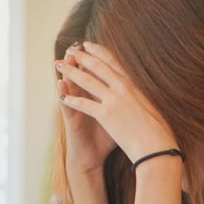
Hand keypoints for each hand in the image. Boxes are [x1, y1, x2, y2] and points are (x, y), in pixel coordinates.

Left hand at [56, 41, 177, 165]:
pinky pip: (84, 104)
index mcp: (134, 84)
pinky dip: (72, 100)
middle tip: (70, 51)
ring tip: (59, 66)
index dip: (99, 51)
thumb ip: (141, 96)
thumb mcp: (152, 106)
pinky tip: (62, 97)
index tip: (89, 45)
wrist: (157, 147)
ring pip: (87, 81)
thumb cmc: (159, 132)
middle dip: (81, 57)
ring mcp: (114, 100)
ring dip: (71, 72)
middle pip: (98, 66)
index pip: (113, 62)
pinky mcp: (106, 115)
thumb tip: (141, 93)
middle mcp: (124, 88)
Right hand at [57, 44, 115, 176]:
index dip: (98, 60)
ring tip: (66, 57)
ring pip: (70, 87)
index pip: (97, 74)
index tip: (99, 45)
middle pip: (82, 75)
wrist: (92, 159)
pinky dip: (63, 93)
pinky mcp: (71, 120)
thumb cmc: (106, 140)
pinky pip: (66, 105)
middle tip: (79, 43)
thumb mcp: (119, 118)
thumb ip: (125, 105)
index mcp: (98, 98)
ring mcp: (76, 109)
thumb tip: (143, 97)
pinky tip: (60, 83)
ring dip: (68, 71)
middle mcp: (85, 100)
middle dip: (81, 59)